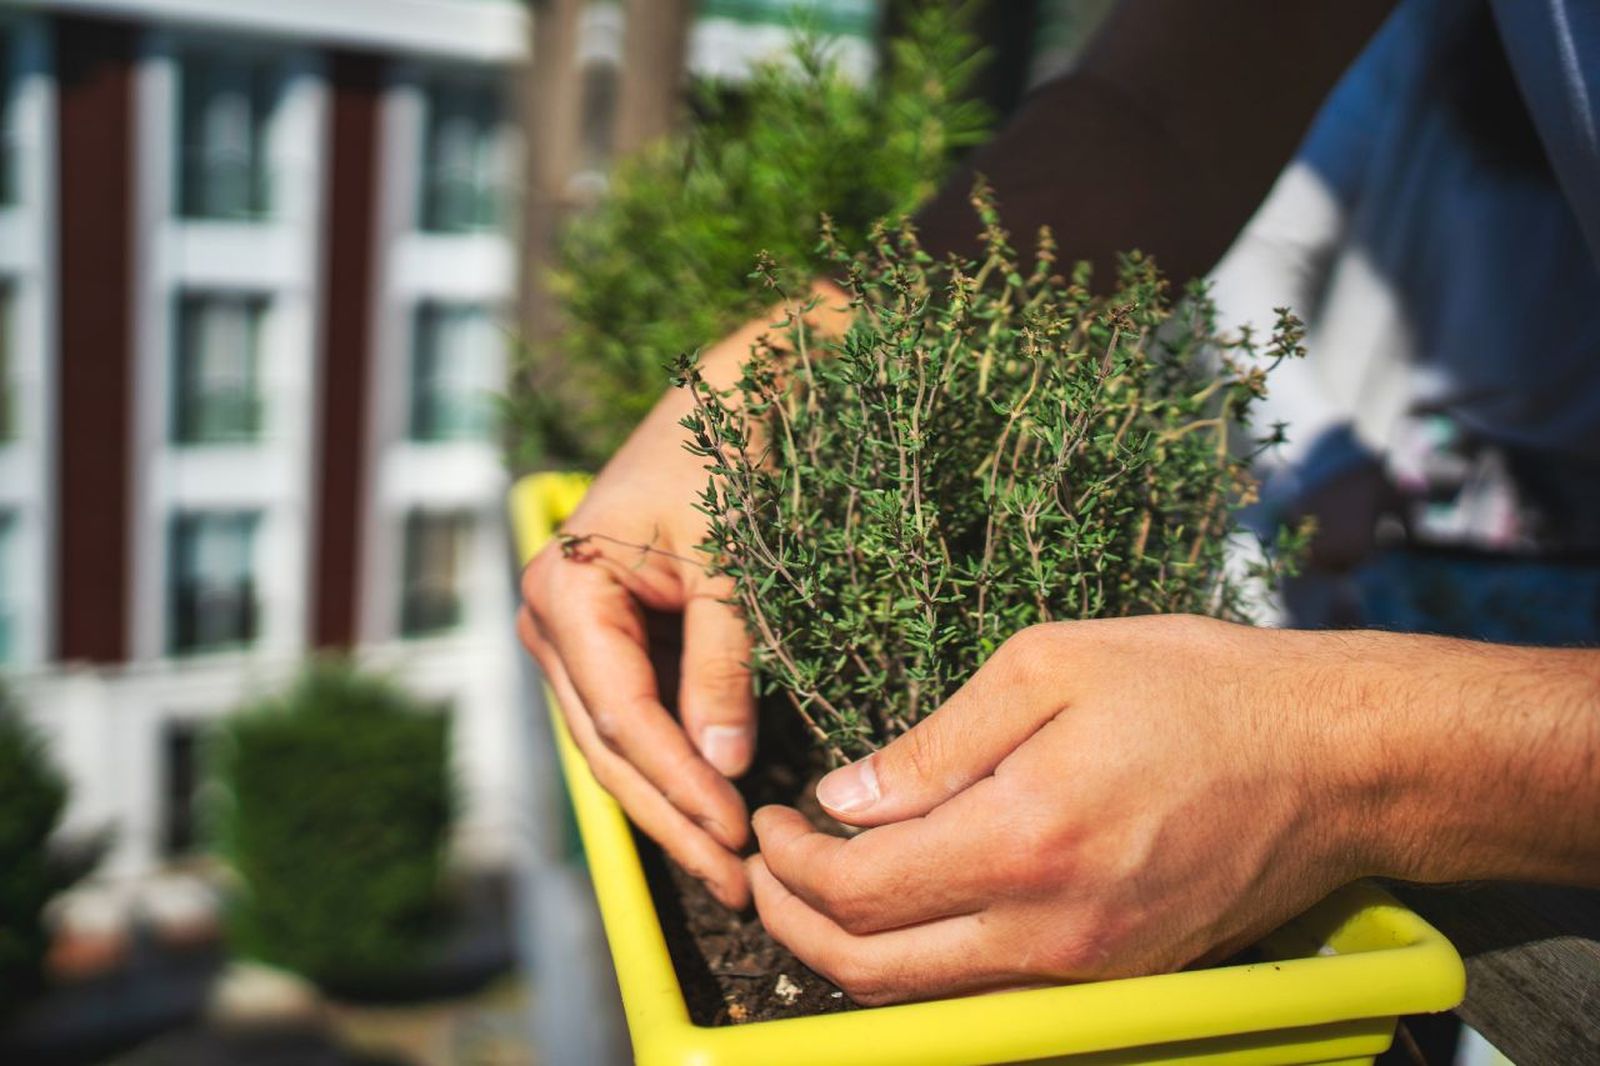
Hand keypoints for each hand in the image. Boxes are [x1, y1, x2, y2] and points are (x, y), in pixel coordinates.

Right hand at [519, 282, 850, 908]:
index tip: (736, 837)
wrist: (729, 389)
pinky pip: (634, 717)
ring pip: (616, 745)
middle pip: (609, 748)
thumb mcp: (727, 564)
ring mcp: (574, 634)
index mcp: (564, 593)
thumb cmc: (723, 456)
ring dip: (670, 805)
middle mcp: (552, 619)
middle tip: (734, 885)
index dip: (680, 785)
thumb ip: (721, 665)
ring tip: (727, 868)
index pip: (623, 718)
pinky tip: (713, 810)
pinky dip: (674, 764)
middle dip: (672, 819)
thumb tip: (722, 768)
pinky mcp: (608, 640)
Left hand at [747, 615, 1374, 1002]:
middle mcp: (1051, 931)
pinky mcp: (1121, 976)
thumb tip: (846, 799)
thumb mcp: (1052, 667)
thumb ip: (936, 743)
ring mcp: (1090, 969)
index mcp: (1025, 841)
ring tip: (819, 888)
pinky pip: (992, 992)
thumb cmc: (1198, 690)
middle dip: (795, 924)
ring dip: (853, 953)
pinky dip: (927, 964)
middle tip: (765, 868)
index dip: (791, 864)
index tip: (769, 820)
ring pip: (929, 997)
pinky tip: (912, 906)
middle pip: (875, 971)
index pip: (859, 891)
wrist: (1335, 758)